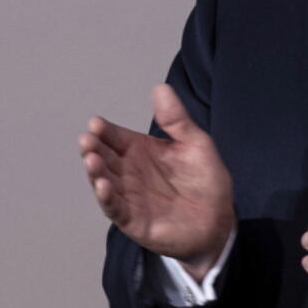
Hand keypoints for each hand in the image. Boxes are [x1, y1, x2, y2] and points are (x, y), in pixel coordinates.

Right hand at [80, 83, 234, 280]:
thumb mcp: (195, 143)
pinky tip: (103, 185)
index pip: (116, 137)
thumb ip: (176, 119)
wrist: (219, 220)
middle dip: (93, 148)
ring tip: (92, 159)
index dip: (105, 130)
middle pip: (104, 158)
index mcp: (141, 151)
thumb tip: (160, 87)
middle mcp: (129, 172)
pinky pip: (115, 208)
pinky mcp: (133, 220)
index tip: (96, 123)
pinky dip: (107, 198)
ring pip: (104, 181)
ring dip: (95, 171)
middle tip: (88, 139)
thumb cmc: (205, 181)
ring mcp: (129, 196)